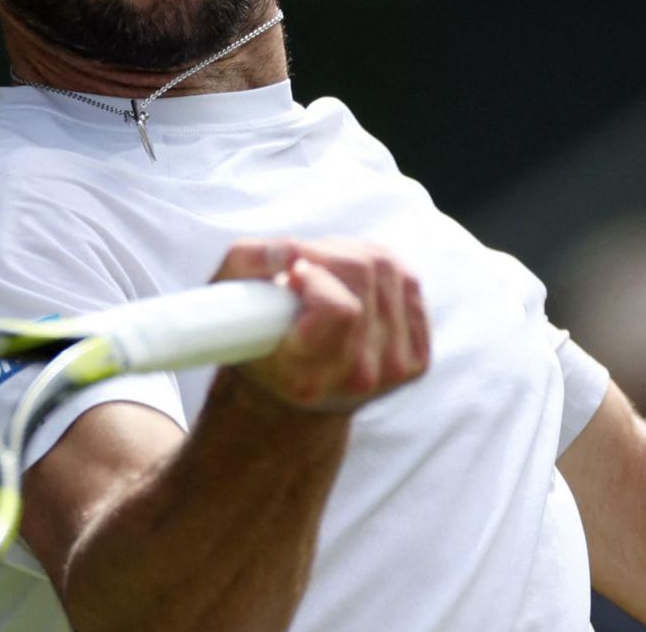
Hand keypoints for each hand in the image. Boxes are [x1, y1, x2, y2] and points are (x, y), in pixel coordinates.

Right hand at [209, 238, 429, 413]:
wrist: (293, 393)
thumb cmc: (256, 340)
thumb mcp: (228, 299)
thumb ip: (248, 262)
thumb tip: (292, 251)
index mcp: (307, 378)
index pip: (341, 310)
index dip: (316, 278)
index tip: (293, 275)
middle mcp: (356, 381)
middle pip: (365, 274)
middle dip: (329, 254)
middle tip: (303, 266)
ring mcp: (393, 372)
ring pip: (389, 270)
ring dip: (352, 255)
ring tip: (324, 274)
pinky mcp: (417, 358)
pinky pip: (407, 281)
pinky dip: (381, 268)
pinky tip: (355, 284)